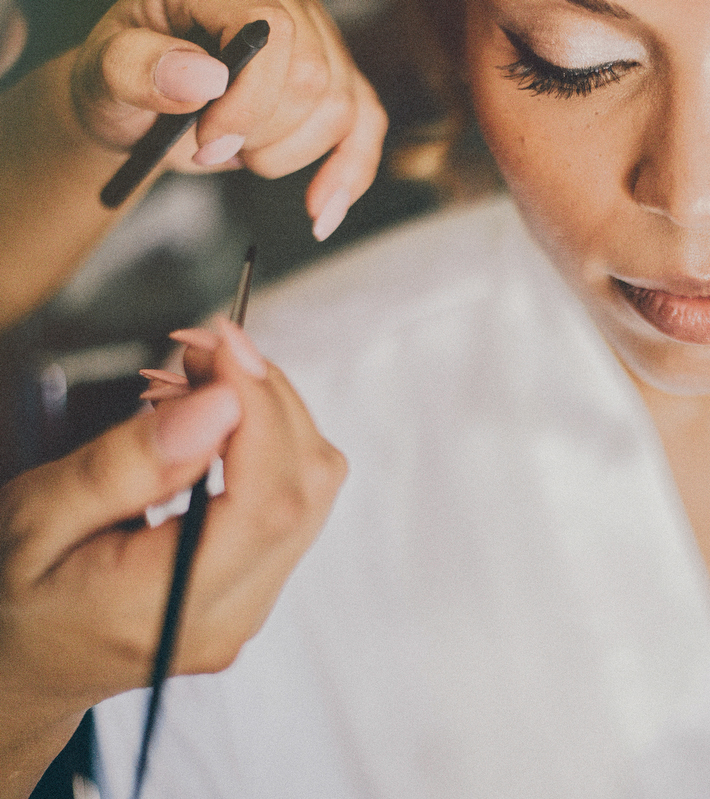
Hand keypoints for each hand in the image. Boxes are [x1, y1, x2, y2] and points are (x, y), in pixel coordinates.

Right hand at [0, 322, 344, 798]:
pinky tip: (213, 418)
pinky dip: (269, 442)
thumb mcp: (34, 521)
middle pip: (306, 488)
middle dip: (268, 396)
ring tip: (199, 377)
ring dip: (272, 413)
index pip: (267, 501)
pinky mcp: (258, 586)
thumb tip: (220, 405)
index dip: (261, 408)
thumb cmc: (10, 595)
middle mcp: (230, 616)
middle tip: (202, 348)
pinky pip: (295, 500)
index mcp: (169, 610)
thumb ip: (123, 467)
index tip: (224, 343)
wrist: (19, 668)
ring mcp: (252, 607)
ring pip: (314, 489)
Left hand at [69, 0, 387, 238]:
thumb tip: (203, 77)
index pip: (274, 31)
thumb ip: (138, 67)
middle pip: (315, 79)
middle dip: (264, 135)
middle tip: (212, 146)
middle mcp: (282, 4)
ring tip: (240, 151)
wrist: (137, 104)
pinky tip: (322, 209)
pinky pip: (367, 126)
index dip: (250, 100)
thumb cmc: (122, 80)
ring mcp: (317, 42)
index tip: (207, 142)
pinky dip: (349, 175)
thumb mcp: (103, 73)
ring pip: (342, 111)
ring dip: (288, 155)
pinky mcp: (337, 82)